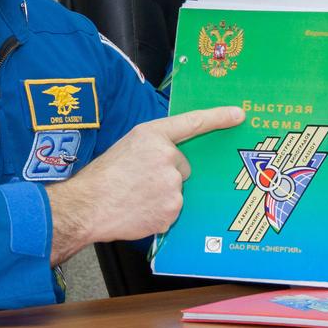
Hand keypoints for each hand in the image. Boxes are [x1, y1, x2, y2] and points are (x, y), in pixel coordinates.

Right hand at [46, 106, 243, 262]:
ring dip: (162, 194)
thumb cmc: (102, 177)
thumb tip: (171, 155)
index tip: (239, 114)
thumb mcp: (127, 146)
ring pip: (177, 189)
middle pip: (182, 166)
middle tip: (139, 180)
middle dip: (166, 174)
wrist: (88, 206)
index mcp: (153, 135)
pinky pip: (172, 210)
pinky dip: (159, 212)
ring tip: (135, 196)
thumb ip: (153, 145)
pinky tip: (139, 209)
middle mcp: (168, 156)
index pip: (193, 122)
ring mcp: (172, 185)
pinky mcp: (172, 209)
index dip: (218, 117)